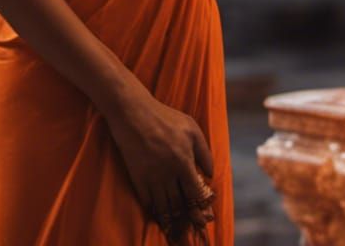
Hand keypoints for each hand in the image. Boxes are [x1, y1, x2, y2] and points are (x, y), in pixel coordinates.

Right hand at [103, 82, 215, 241]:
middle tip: (195, 229)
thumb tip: (209, 174)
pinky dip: (155, 212)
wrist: (134, 114)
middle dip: (189, 218)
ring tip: (178, 230)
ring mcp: (151, 177)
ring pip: (164, 206)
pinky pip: (147, 202)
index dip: (201, 206)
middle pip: (180, 204)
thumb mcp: (192, 128)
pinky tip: (160, 217)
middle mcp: (168, 173)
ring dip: (173, 219)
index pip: (195, 192)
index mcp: (183, 160)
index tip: (207, 215)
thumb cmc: (166, 117)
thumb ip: (204, 152)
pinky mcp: (137, 178)